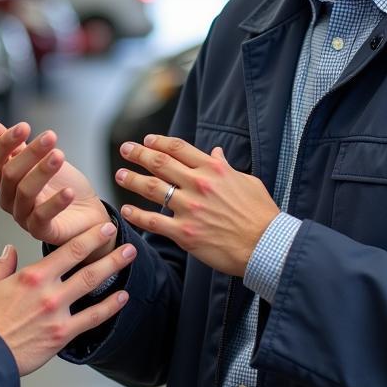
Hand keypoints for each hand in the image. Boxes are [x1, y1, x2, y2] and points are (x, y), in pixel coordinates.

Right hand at [0, 121, 112, 257]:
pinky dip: (55, 203)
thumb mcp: (41, 160)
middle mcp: (10, 200)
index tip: (24, 127)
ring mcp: (23, 217)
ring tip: (59, 155)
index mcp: (6, 182)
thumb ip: (16, 147)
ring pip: (25, 192)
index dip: (4, 143)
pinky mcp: (41, 232)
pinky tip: (68, 191)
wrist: (88, 212)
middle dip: (30, 153)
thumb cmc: (62, 185)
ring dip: (42, 171)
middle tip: (50, 137)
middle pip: (9, 174)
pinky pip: (41, 217)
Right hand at [0, 222, 134, 375]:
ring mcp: (59, 313)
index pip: (67, 249)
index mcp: (32, 276)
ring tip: (129, 258)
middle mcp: (49, 291)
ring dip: (113, 269)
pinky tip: (122, 298)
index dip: (89, 237)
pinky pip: (92, 318)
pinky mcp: (63, 334)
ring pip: (92, 285)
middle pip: (86, 264)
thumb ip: (2, 266)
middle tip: (124, 239)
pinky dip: (110, 307)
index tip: (101, 227)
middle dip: (108, 249)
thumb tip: (9, 251)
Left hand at [114, 134, 278, 277]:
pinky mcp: (184, 233)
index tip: (146, 140)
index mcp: (213, 169)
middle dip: (138, 154)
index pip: (178, 148)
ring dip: (132, 180)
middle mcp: (198, 185)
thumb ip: (226, 166)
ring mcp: (189, 209)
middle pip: (159, 163)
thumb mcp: (247, 181)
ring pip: (152, 188)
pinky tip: (126, 210)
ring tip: (119, 175)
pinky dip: (137, 215)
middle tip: (125, 150)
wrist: (266, 246)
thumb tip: (216, 152)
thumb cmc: (261, 214)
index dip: (158, 142)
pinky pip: (153, 221)